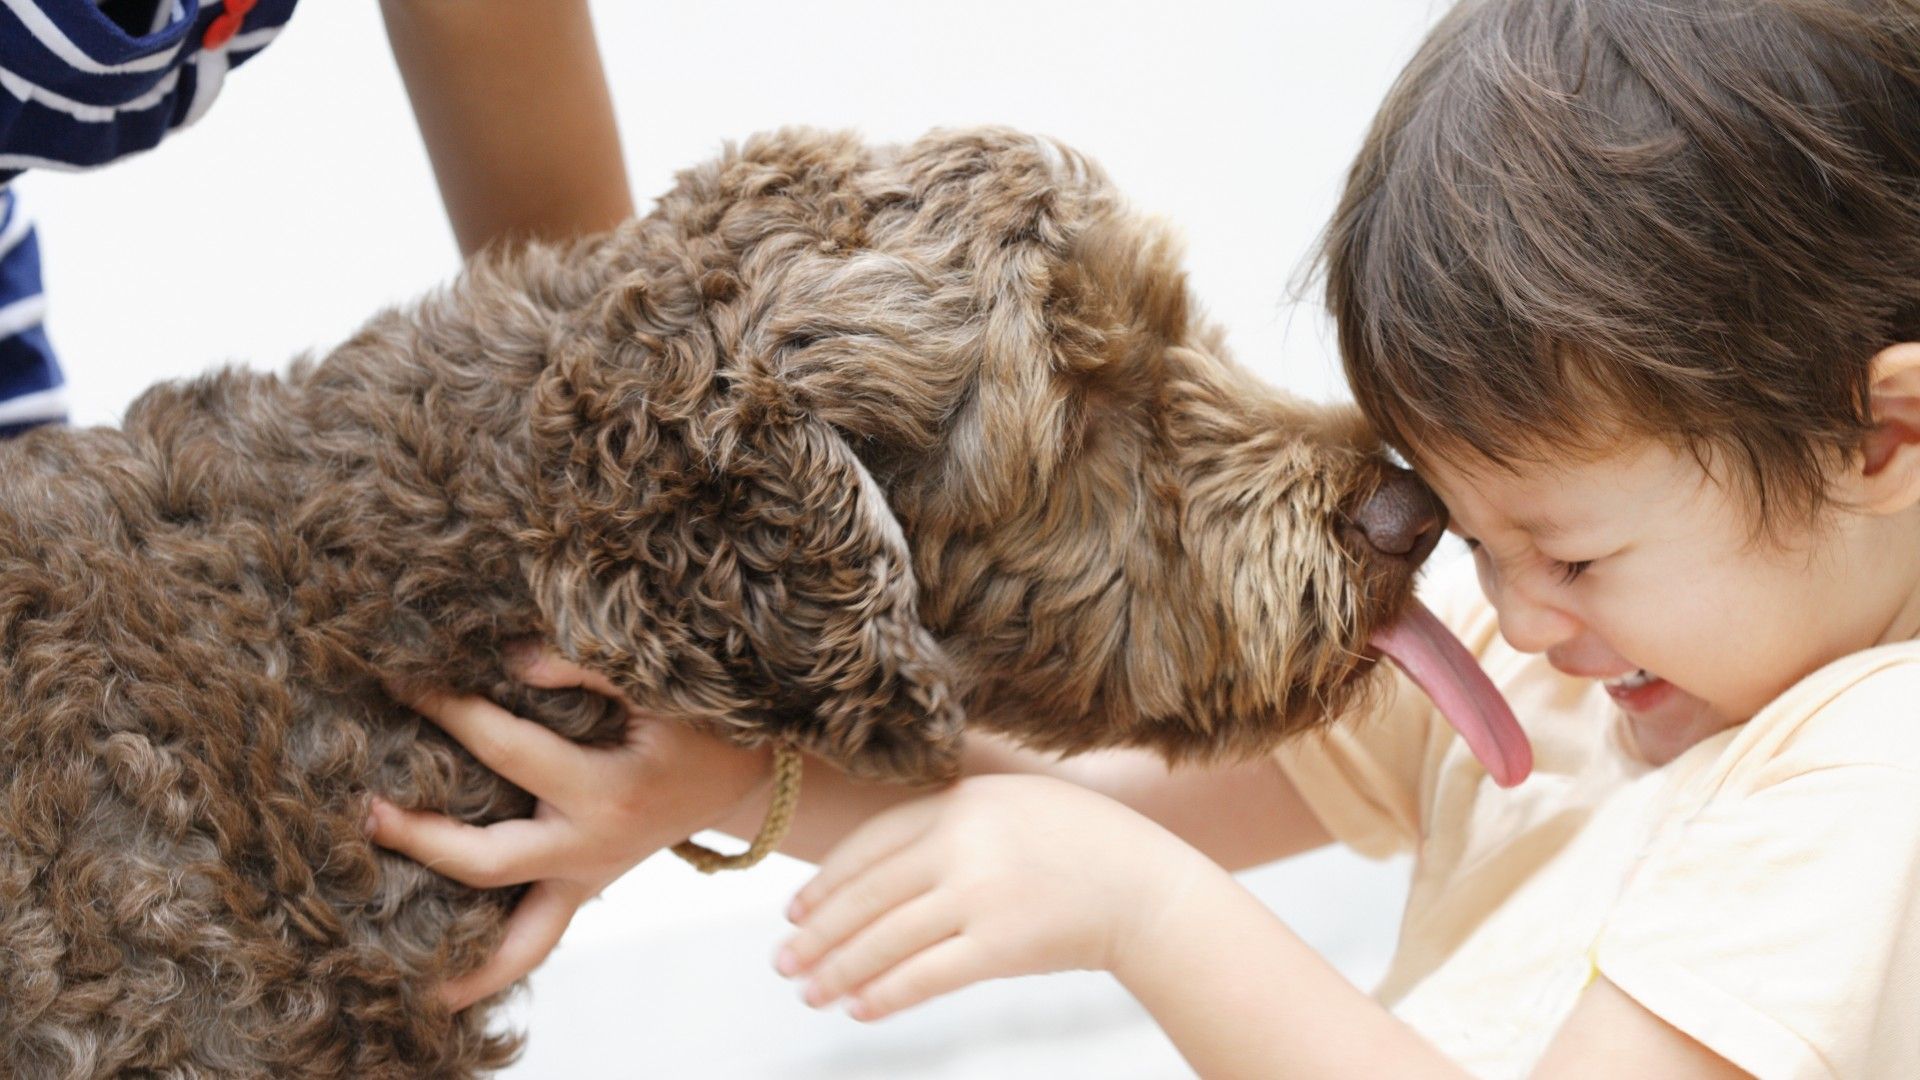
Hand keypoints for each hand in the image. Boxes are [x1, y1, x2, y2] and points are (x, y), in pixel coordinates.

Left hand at [368, 644, 772, 1009]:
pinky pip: (539, 940)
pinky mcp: (589, 889)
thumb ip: (583, 669)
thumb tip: (509, 658)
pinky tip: (449, 980)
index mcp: (606, 792)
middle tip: (365, 813)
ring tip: (406, 986)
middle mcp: (591, 849)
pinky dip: (498, 963)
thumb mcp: (657, 688)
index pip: (506, 750)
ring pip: (519, 945)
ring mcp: (589, 880)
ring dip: (463, 965)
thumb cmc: (703, 725)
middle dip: (419, 839)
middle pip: (486, 863)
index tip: (402, 683)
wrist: (750, 773)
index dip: (450, 711)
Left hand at [774, 774, 1212, 1021]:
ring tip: (809, 992)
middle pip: (869, 894)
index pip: (872, 844)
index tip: (795, 912)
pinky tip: (859, 1008)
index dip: (828, 882)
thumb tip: (881, 868)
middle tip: (783, 962)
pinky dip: (885, 994)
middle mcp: (964, 842)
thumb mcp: (1013, 806)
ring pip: (886, 938)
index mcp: (963, 800)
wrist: (1150, 889)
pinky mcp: (1000, 945)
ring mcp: (982, 894)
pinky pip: (925, 974)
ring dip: (839, 971)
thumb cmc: (1081, 849)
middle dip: (819, 934)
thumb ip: (954, 823)